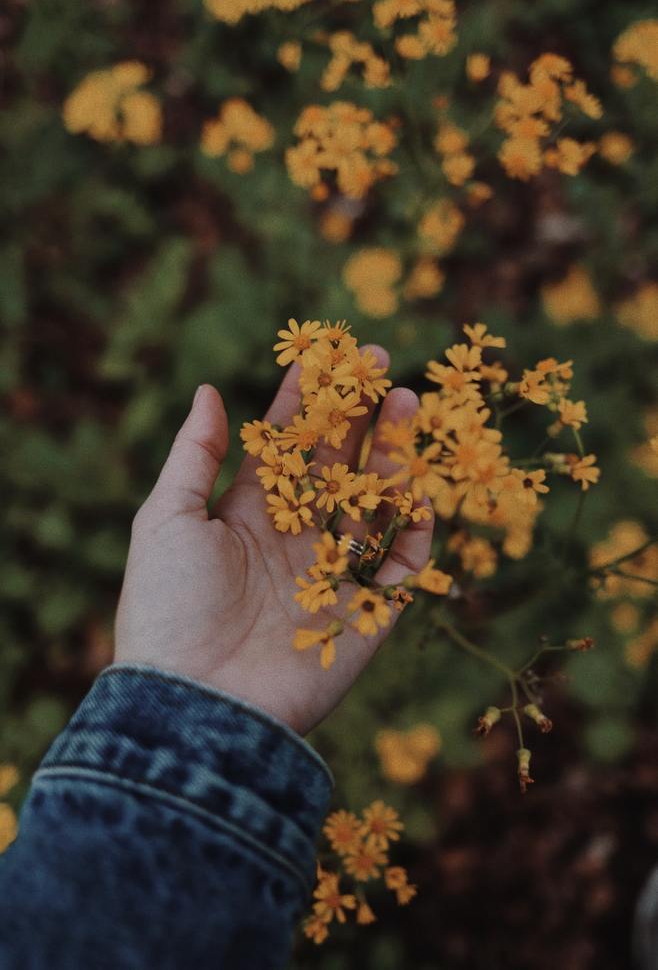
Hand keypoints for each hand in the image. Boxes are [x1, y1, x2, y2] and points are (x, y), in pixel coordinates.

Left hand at [113, 345, 433, 734]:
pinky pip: (402, 566)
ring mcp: (332, 574)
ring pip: (373, 503)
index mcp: (248, 514)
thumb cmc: (169, 609)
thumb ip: (194, 455)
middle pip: (337, 464)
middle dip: (358, 414)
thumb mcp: (167, 520)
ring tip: (405, 403)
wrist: (195, 704)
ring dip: (392, 454)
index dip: (306, 401)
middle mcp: (294, 538)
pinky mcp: (365, 614)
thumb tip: (210, 390)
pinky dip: (415, 531)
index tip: (329, 356)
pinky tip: (417, 491)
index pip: (285, 446)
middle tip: (380, 367)